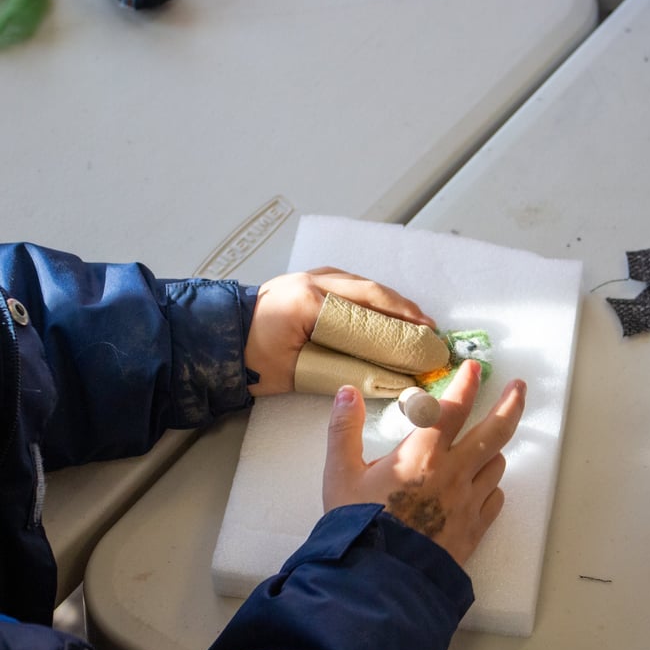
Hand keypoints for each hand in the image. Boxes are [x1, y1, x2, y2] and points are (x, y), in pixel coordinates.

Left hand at [245, 268, 435, 395]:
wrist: (220, 338)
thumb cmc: (253, 359)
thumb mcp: (297, 370)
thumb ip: (339, 368)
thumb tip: (381, 374)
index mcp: (310, 301)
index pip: (367, 308)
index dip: (401, 322)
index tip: (424, 335)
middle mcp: (314, 280)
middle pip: (371, 290)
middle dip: (404, 309)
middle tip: (429, 328)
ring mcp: (311, 276)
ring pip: (362, 284)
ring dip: (391, 301)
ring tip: (415, 320)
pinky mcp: (309, 279)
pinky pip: (350, 284)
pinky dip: (372, 297)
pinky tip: (387, 310)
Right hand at [323, 359, 526, 565]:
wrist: (379, 581)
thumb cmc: (358, 524)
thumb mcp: (340, 473)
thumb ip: (344, 428)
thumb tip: (347, 393)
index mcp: (423, 453)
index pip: (453, 407)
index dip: (466, 383)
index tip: (475, 367)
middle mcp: (454, 472)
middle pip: (495, 431)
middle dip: (510, 404)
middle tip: (519, 388)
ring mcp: (468, 502)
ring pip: (496, 464)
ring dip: (493, 449)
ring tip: (485, 444)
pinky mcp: (474, 529)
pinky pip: (494, 499)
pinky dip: (490, 486)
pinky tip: (481, 487)